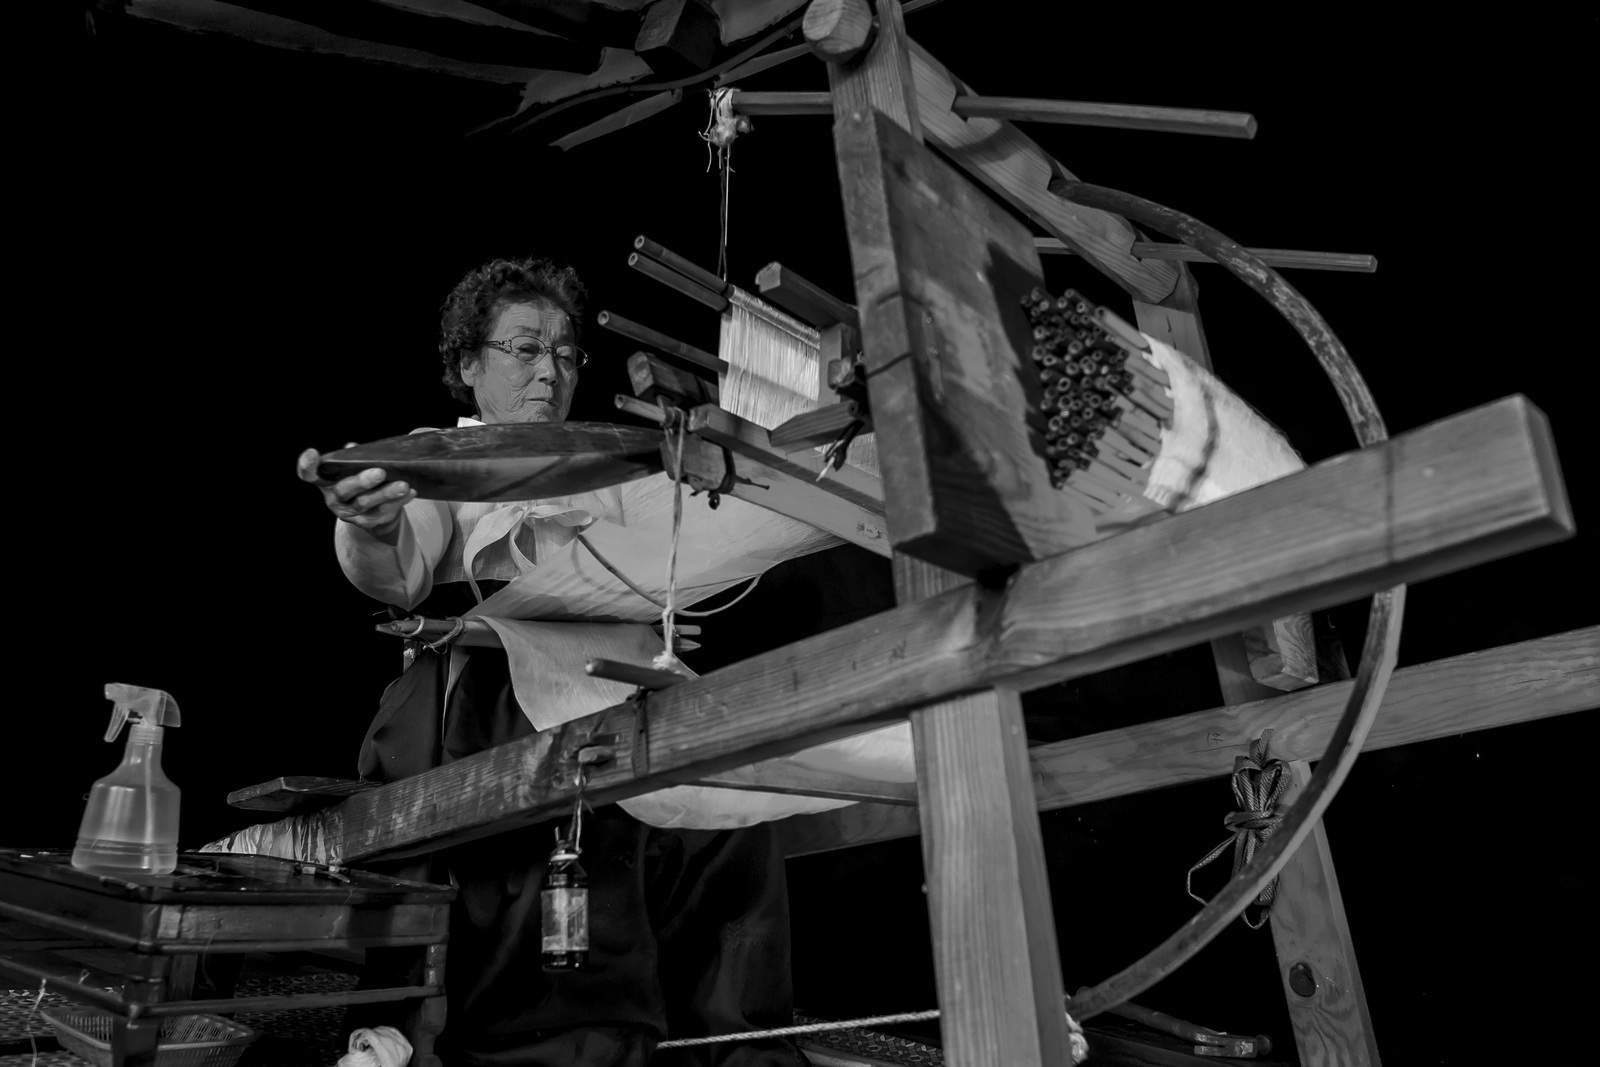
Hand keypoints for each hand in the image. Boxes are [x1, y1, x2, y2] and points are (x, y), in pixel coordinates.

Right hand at [297, 445, 416, 540]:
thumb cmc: (362, 478)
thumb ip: (356, 455)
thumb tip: (355, 446)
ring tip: (403, 485)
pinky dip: (398, 502)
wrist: (374, 508)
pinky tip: (410, 493)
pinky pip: (383, 511)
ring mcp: (348, 512)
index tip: (312, 452)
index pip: (308, 474)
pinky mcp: (366, 522)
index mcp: (325, 480)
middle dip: (362, 481)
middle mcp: (333, 497)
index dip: (307, 465)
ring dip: (386, 493)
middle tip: (379, 472)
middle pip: (344, 490)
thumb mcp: (358, 466)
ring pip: (366, 503)